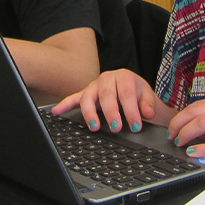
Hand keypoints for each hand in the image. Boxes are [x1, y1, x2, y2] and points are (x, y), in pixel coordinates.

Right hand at [52, 69, 169, 132]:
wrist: (132, 89)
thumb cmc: (137, 93)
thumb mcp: (146, 96)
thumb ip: (148, 104)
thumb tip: (147, 114)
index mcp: (124, 77)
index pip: (126, 93)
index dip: (131, 110)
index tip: (135, 126)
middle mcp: (107, 78)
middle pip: (106, 95)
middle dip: (111, 113)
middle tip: (117, 128)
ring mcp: (94, 86)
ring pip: (88, 97)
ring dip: (89, 113)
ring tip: (94, 127)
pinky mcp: (85, 94)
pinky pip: (73, 98)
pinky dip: (64, 104)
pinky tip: (57, 111)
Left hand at [168, 95, 204, 160]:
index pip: (200, 104)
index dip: (183, 115)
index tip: (175, 125)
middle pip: (196, 111)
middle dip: (178, 123)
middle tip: (171, 135)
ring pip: (202, 123)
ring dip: (185, 133)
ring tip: (179, 143)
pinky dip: (202, 149)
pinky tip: (195, 153)